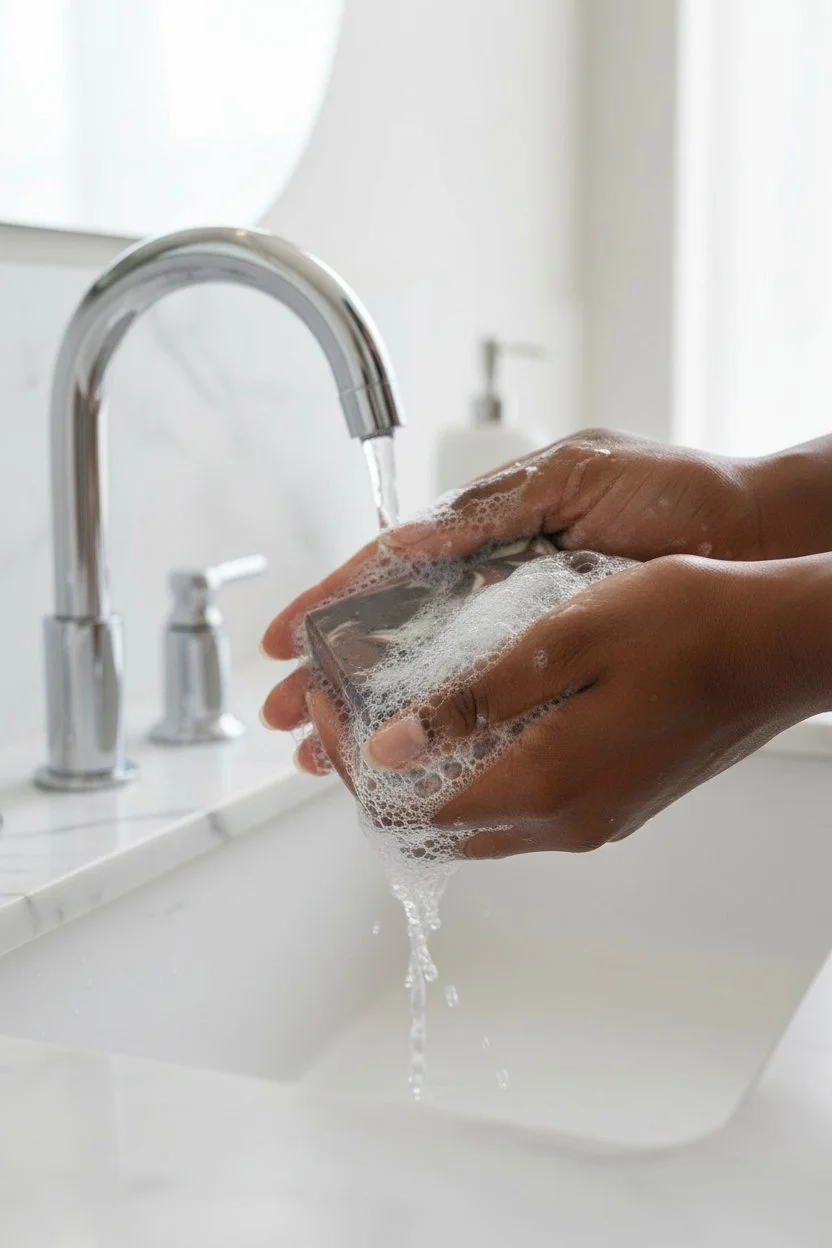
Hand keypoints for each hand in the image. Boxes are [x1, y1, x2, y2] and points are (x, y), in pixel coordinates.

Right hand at [261, 429, 764, 752]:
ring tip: (323, 750)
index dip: (330, 604)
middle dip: (332, 675)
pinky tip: (409, 755)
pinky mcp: (558, 667)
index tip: (281, 639)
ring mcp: (522, 631)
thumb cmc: (671, 491)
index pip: (389, 571)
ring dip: (372, 711)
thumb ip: (488, 508)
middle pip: (392, 636)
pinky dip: (443, 727)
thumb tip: (408, 540)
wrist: (750, 533)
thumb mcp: (569, 475)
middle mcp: (494, 587)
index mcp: (486, 533)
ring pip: (429, 679)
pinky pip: (489, 701)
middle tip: (286, 714)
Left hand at [315, 555, 830, 856]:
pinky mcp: (610, 802)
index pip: (406, 805)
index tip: (325, 698)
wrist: (781, 646)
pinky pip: (514, 804)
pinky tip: (464, 720)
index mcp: (544, 784)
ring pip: (470, 818)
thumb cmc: (692, 626)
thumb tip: (392, 746)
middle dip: (373, 770)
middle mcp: (563, 821)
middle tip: (346, 705)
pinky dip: (469, 771)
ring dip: (420, 772)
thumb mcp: (568, 639)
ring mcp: (591, 818)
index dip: (348, 757)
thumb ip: (474, 700)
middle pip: (431, 823)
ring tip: (392, 707)